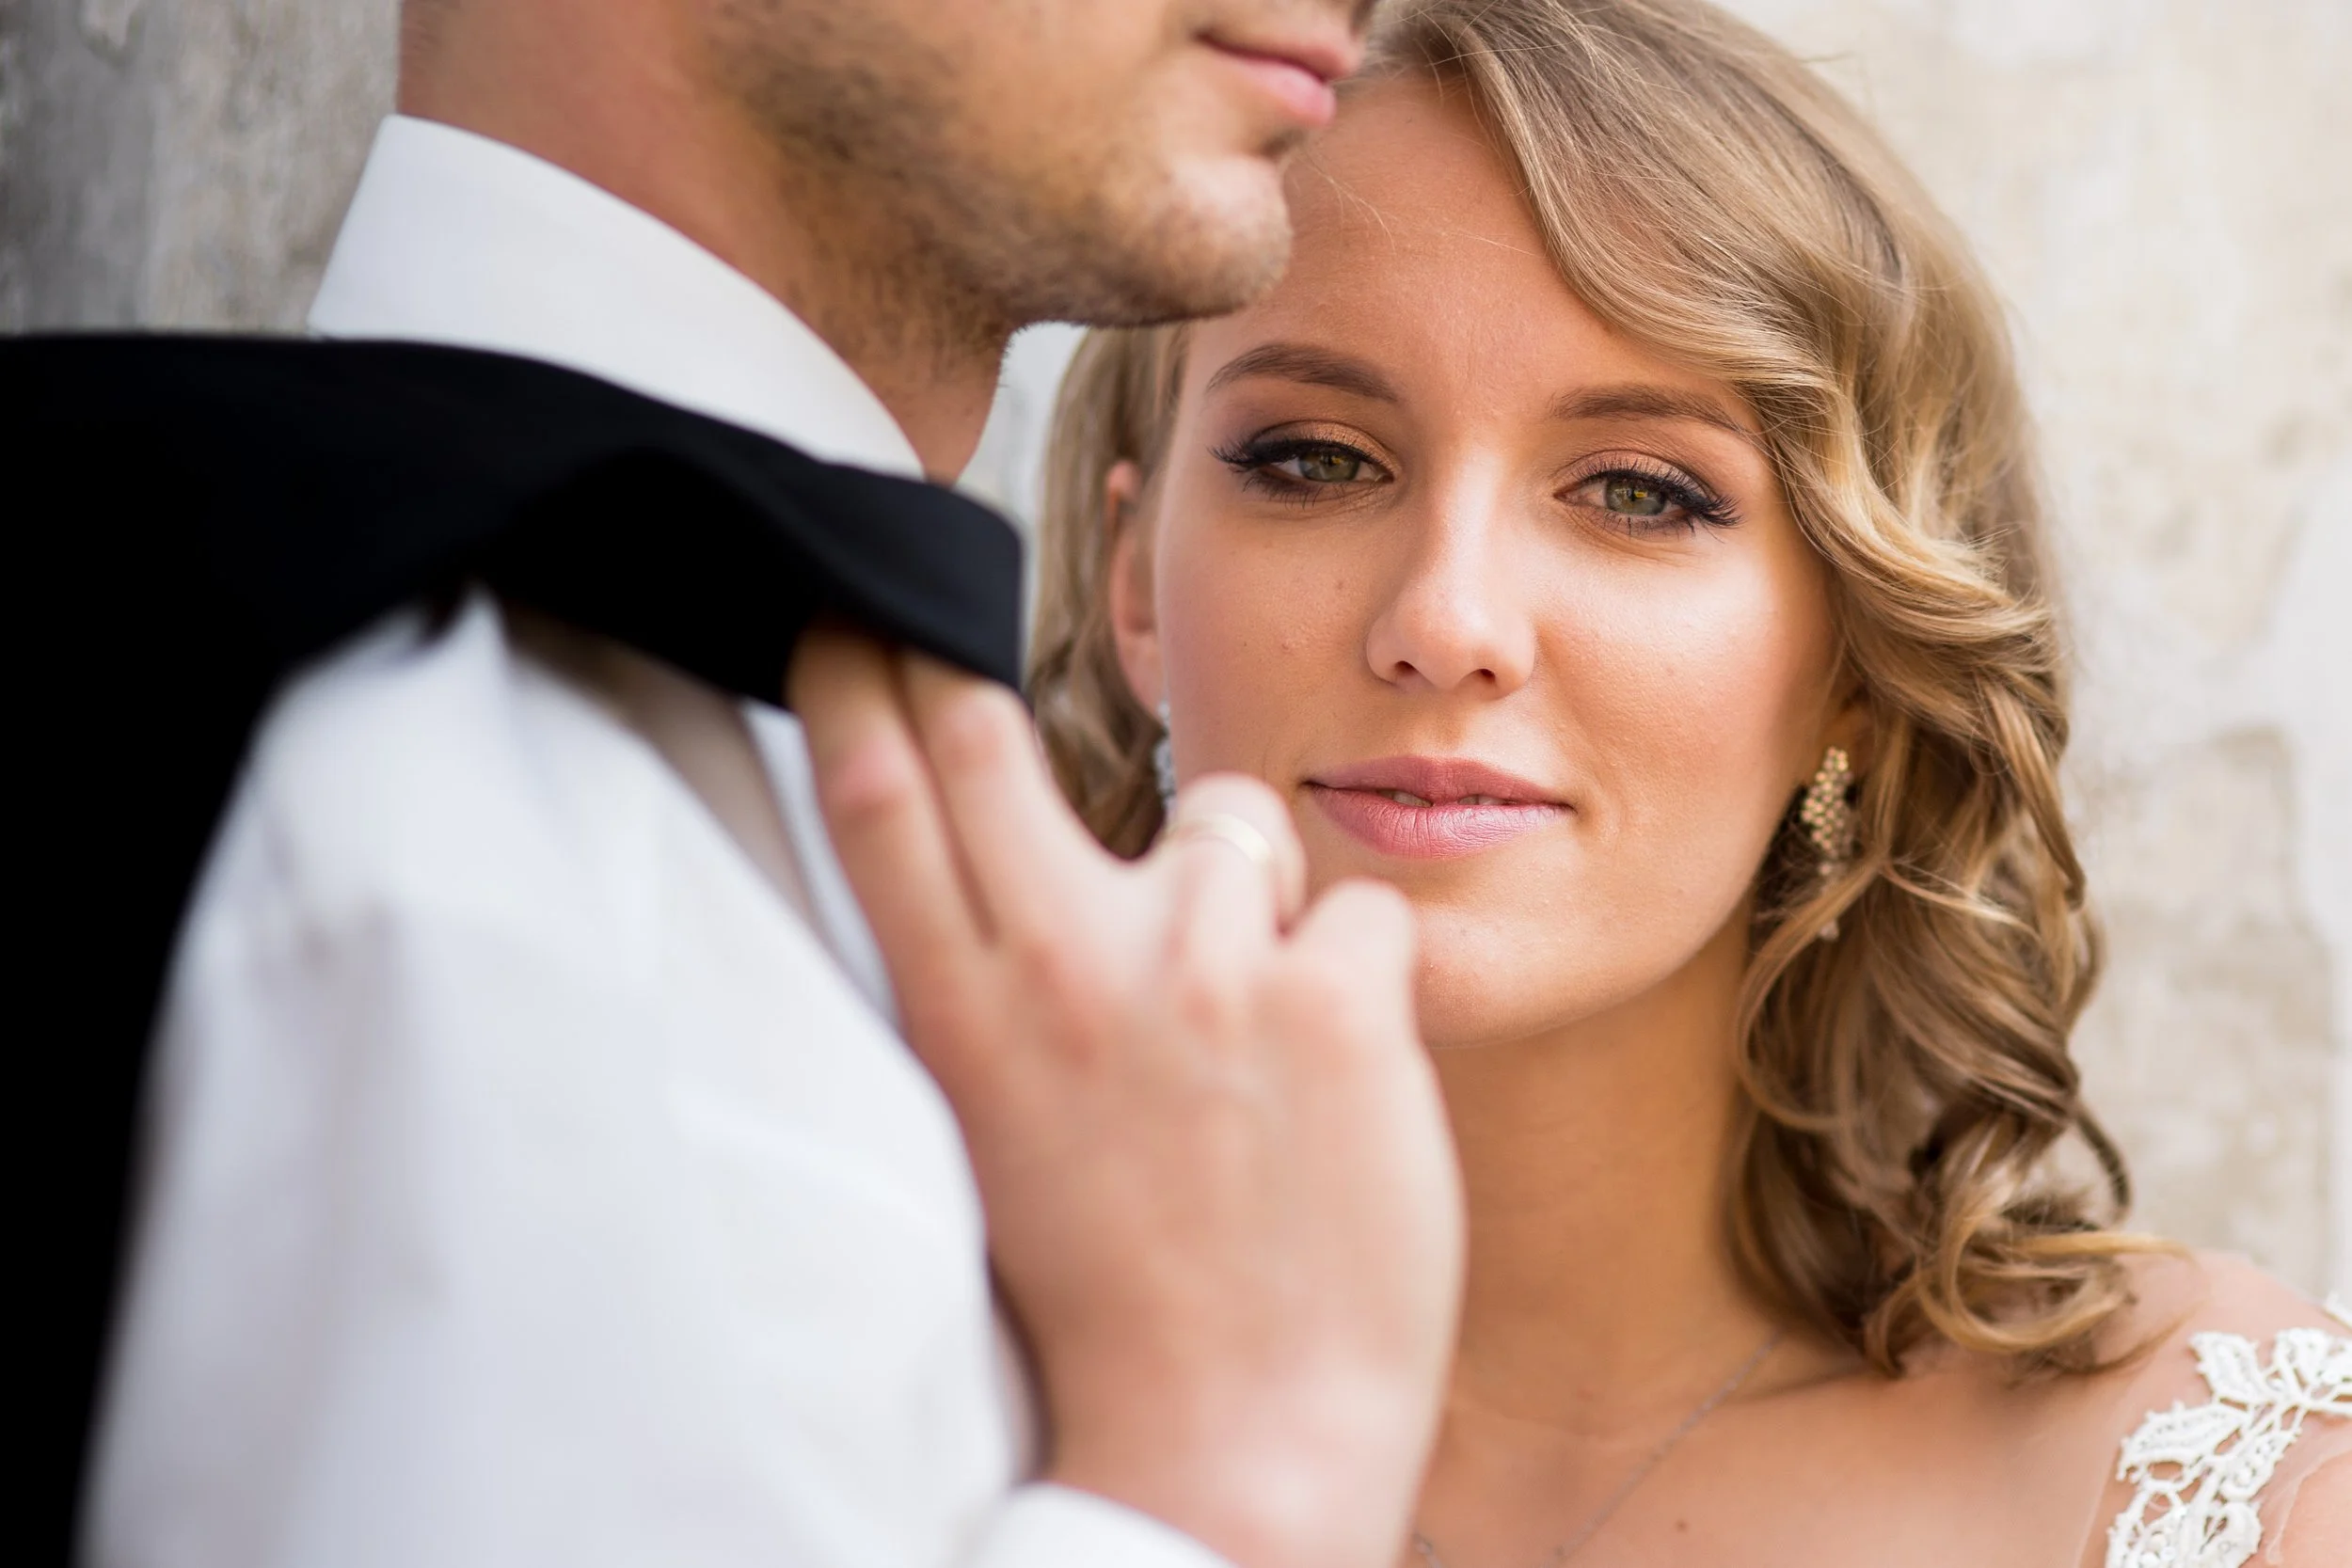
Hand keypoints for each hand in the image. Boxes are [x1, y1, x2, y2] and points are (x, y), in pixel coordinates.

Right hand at [789, 628, 1462, 1567]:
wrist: (1238, 1442)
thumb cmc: (1118, 1295)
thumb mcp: (1006, 1131)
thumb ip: (1007, 987)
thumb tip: (1031, 859)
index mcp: (967, 1017)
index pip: (881, 792)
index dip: (856, 674)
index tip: (852, 606)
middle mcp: (1068, 969)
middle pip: (988, 739)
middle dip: (960, 661)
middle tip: (948, 620)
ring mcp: (1205, 972)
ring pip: (1232, 816)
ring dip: (1249, 890)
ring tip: (1250, 1030)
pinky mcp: (1335, 997)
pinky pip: (1361, 911)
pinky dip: (1357, 974)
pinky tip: (1341, 1079)